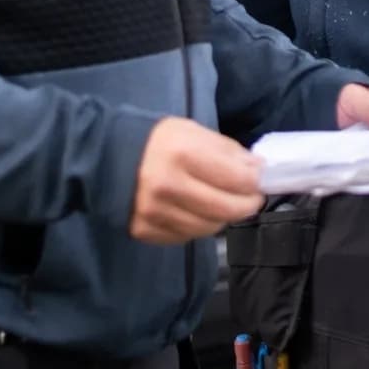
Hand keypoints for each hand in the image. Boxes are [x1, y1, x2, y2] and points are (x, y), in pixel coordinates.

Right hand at [130, 117, 263, 244]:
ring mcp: (154, 213)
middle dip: (246, 205)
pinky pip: (186, 237)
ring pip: (208, 228)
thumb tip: (258, 171)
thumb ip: (228, 151)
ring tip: (222, 202)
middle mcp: (167, 187)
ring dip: (222, 217)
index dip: (256, 182)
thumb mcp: (194, 132)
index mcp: (182, 155)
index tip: (261, 180)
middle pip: (226, 210)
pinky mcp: (144, 231)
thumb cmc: (157, 141)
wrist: (107, 157)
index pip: (237, 180)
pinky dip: (198, 226)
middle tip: (251, 198)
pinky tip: (196, 211)